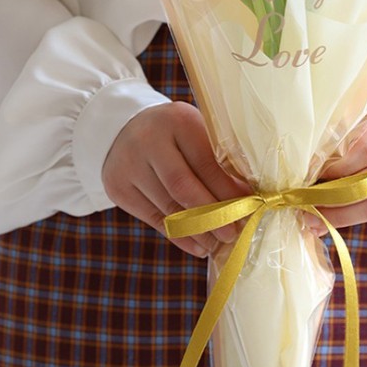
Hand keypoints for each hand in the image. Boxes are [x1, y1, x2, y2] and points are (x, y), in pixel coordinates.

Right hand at [102, 102, 250, 257]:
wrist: (125, 129)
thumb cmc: (176, 133)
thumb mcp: (197, 132)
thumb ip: (218, 159)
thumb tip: (245, 196)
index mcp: (178, 120)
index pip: (205, 162)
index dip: (227, 189)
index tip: (248, 207)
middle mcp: (148, 140)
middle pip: (183, 187)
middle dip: (211, 214)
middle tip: (233, 233)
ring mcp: (128, 165)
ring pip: (168, 207)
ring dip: (197, 231)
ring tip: (218, 244)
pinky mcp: (117, 187)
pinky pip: (153, 219)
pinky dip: (179, 236)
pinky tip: (198, 246)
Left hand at [308, 104, 366, 234]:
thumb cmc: (357, 125)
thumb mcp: (344, 122)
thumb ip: (328, 143)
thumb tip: (300, 179)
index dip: (338, 165)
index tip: (307, 175)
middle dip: (338, 196)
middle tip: (306, 204)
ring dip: (344, 215)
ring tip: (314, 220)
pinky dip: (352, 219)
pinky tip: (327, 222)